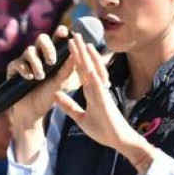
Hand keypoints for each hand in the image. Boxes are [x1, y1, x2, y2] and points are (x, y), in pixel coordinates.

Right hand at [6, 25, 76, 129]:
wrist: (34, 111)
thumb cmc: (50, 95)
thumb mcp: (62, 83)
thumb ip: (68, 69)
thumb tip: (76, 54)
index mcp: (52, 54)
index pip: (56, 38)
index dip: (60, 32)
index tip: (64, 32)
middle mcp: (38, 54)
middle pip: (42, 38)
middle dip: (47, 47)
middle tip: (52, 61)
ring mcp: (25, 60)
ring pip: (29, 51)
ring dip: (36, 63)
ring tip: (40, 77)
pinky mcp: (13, 69)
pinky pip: (17, 63)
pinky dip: (24, 69)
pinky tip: (29, 78)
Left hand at [53, 33, 137, 151]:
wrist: (118, 141)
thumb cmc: (102, 130)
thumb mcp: (81, 118)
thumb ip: (69, 106)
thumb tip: (55, 95)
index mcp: (91, 92)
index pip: (81, 70)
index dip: (75, 57)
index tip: (69, 43)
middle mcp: (97, 89)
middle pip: (87, 66)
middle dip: (80, 50)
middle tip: (74, 34)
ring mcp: (102, 95)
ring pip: (94, 72)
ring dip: (89, 58)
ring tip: (84, 43)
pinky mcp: (106, 104)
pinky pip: (99, 89)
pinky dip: (95, 79)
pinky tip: (90, 68)